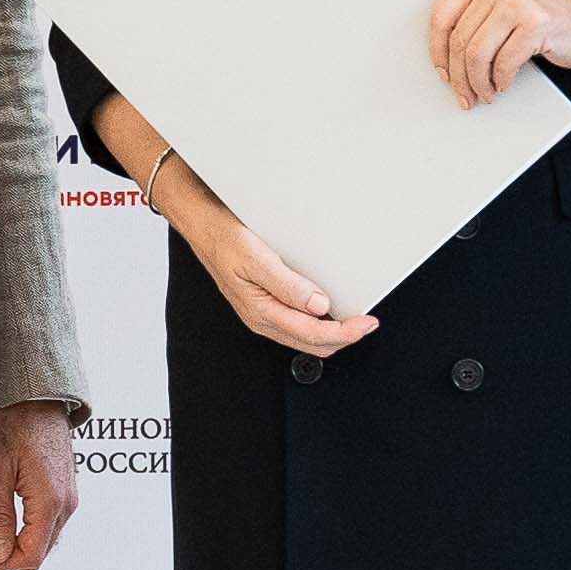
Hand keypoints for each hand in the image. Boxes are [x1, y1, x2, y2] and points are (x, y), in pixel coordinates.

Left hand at [0, 398, 79, 569]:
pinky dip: (20, 531)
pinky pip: (43, 526)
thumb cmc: (14, 424)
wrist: (36, 396)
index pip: (28, 557)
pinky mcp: (62, 492)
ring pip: (39, 542)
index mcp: (50, 502)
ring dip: (8, 543)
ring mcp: (67, 499)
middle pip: (35, 554)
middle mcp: (65, 505)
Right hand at [154, 167, 381, 360]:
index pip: (312, 335)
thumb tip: (319, 305)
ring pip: (306, 338)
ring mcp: (264, 314)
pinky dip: (319, 325)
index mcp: (261, 311)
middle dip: (344, 337)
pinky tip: (330, 312)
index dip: (345, 333)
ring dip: (333, 333)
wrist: (203, 226)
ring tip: (355, 320)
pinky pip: (297, 326)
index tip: (366, 323)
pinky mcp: (265, 305)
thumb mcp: (256, 258)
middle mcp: (263, 318)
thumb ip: (288, 285)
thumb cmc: (224, 238)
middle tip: (367, 322)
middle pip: (312, 344)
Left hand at [428, 0, 570, 108]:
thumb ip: (473, 21)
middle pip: (460, 39)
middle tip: (464, 94)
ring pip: (477, 53)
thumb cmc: (542, 21)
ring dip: (478, 82)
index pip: (442, 15)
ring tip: (484, 93)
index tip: (443, 73)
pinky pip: (503, 62)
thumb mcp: (501, 10)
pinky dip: (500, 80)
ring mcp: (518, 0)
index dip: (437, 52)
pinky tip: (503, 84)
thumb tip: (443, 60)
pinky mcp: (536, 22)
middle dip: (460, 76)